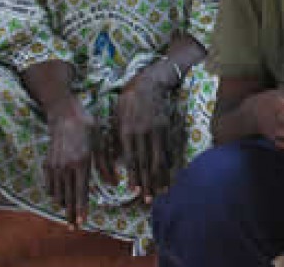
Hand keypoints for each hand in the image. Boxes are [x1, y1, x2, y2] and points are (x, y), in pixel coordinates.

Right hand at [44, 96, 95, 227]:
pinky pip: (49, 185)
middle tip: (73, 226)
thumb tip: (115, 183)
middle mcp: (66, 167)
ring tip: (69, 211)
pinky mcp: (47, 163)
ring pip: (57, 193)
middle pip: (67, 198)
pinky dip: (54, 193)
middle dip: (70, 214)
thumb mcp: (101, 145)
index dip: (81, 209)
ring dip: (63, 204)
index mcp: (81, 163)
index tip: (81, 222)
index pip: (80, 193)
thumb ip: (106, 166)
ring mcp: (54, 166)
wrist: (64, 114)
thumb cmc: (88, 127)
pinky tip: (60, 196)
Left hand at [115, 69, 173, 202]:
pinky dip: (168, 163)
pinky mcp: (166, 128)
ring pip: (158, 158)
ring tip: (160, 192)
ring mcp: (156, 131)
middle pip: (146, 162)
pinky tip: (169, 175)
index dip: (135, 176)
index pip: (132, 159)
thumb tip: (115, 161)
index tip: (134, 191)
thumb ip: (116, 139)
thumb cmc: (128, 100)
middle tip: (148, 200)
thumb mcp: (116, 117)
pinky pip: (167, 149)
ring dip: (160, 177)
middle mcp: (142, 133)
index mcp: (127, 131)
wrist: (149, 82)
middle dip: (147, 183)